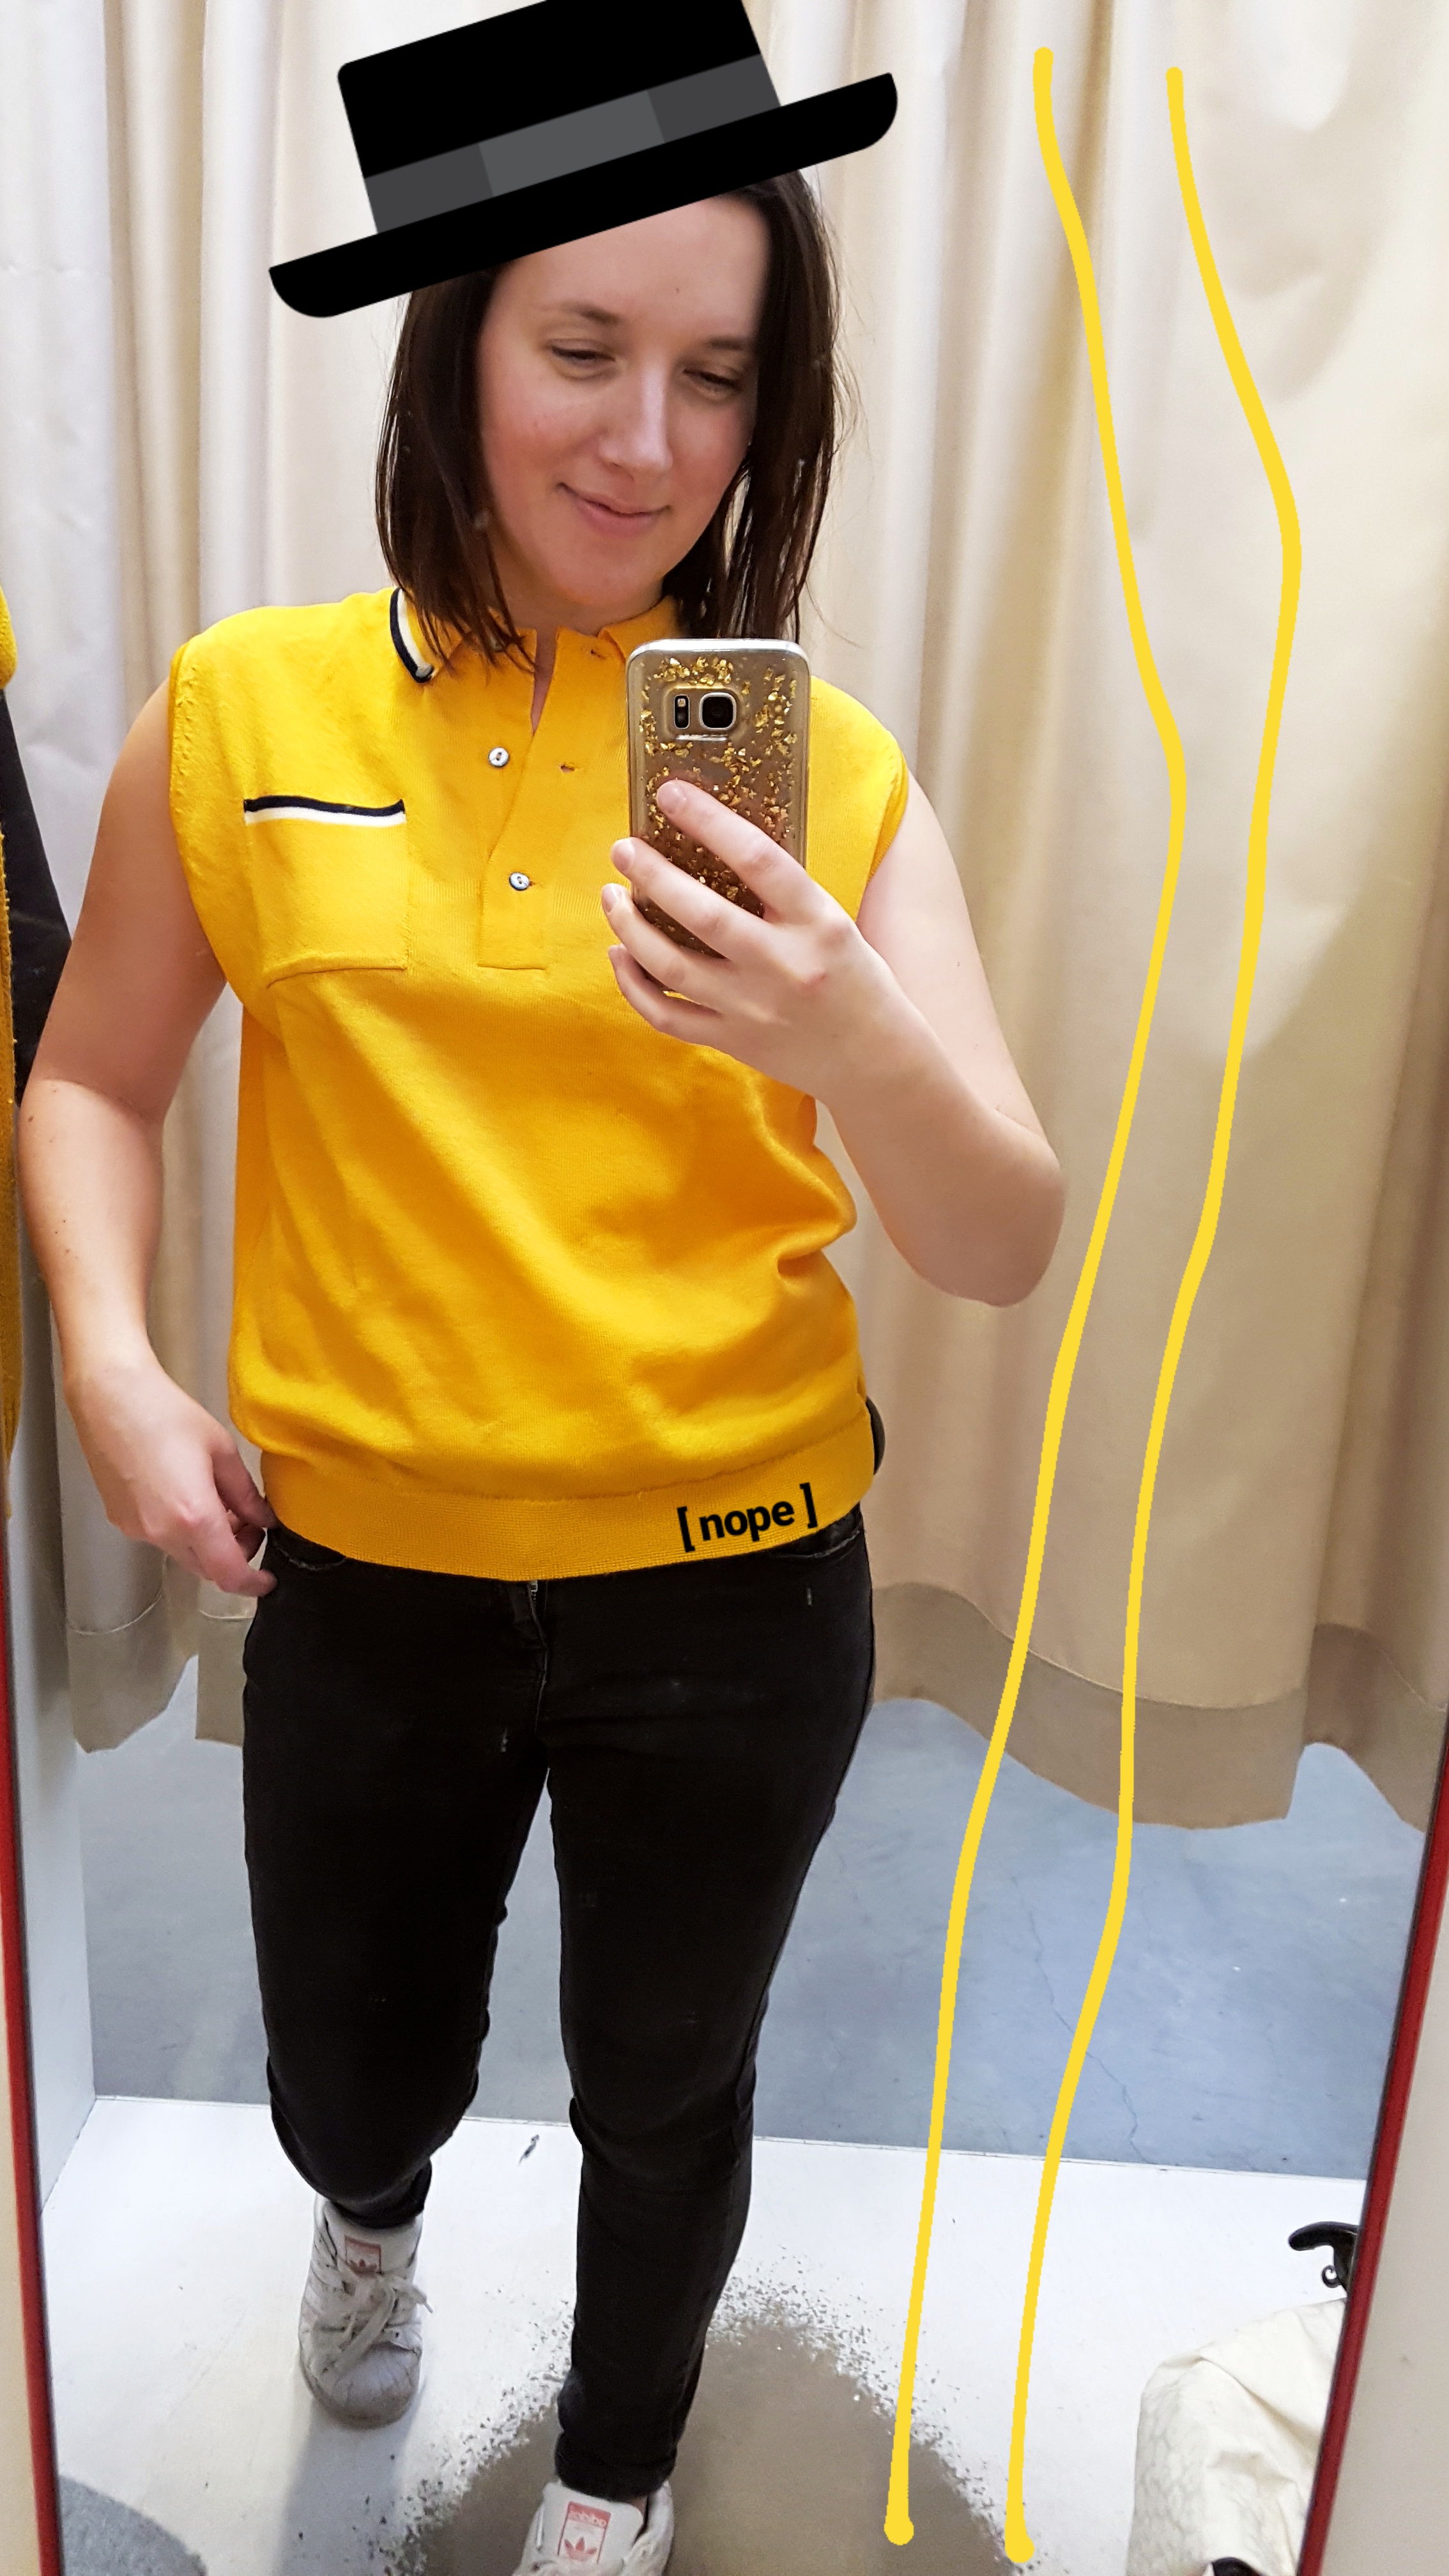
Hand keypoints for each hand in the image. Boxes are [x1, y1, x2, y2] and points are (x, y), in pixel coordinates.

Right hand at [65, 1352, 275, 1596]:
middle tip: (249, 1523)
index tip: (267, 1580)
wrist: (110, 1397)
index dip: (253, 1584)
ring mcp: (137, 1529)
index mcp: (194, 1517)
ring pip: (183, 1554)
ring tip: (219, 1504)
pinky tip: (186, 1496)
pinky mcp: (120, 1519)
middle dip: (234, 1555)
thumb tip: (263, 1520)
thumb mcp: (221, 1451)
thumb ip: (246, 1494)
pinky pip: (160, 1538)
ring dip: (207, 1543)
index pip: (229, 1574)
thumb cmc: (168, 1414)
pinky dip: (181, 1531)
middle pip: (207, 1568)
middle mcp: (162, 1533)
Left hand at [601, 778, 911, 1098]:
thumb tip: (713, 841)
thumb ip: (783, 892)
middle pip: (702, 914)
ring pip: (671, 966)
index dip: (708, 821)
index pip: (757, 859)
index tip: (670, 794)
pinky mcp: (732, 1041)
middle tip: (623, 850)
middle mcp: (783, 965)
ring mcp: (753, 1008)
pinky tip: (620, 955)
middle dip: (651, 875)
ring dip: (629, 927)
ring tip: (612, 896)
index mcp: (818, 923)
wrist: (873, 1060)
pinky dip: (633, 984)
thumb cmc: (853, 978)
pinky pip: (665, 1015)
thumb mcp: (834, 921)